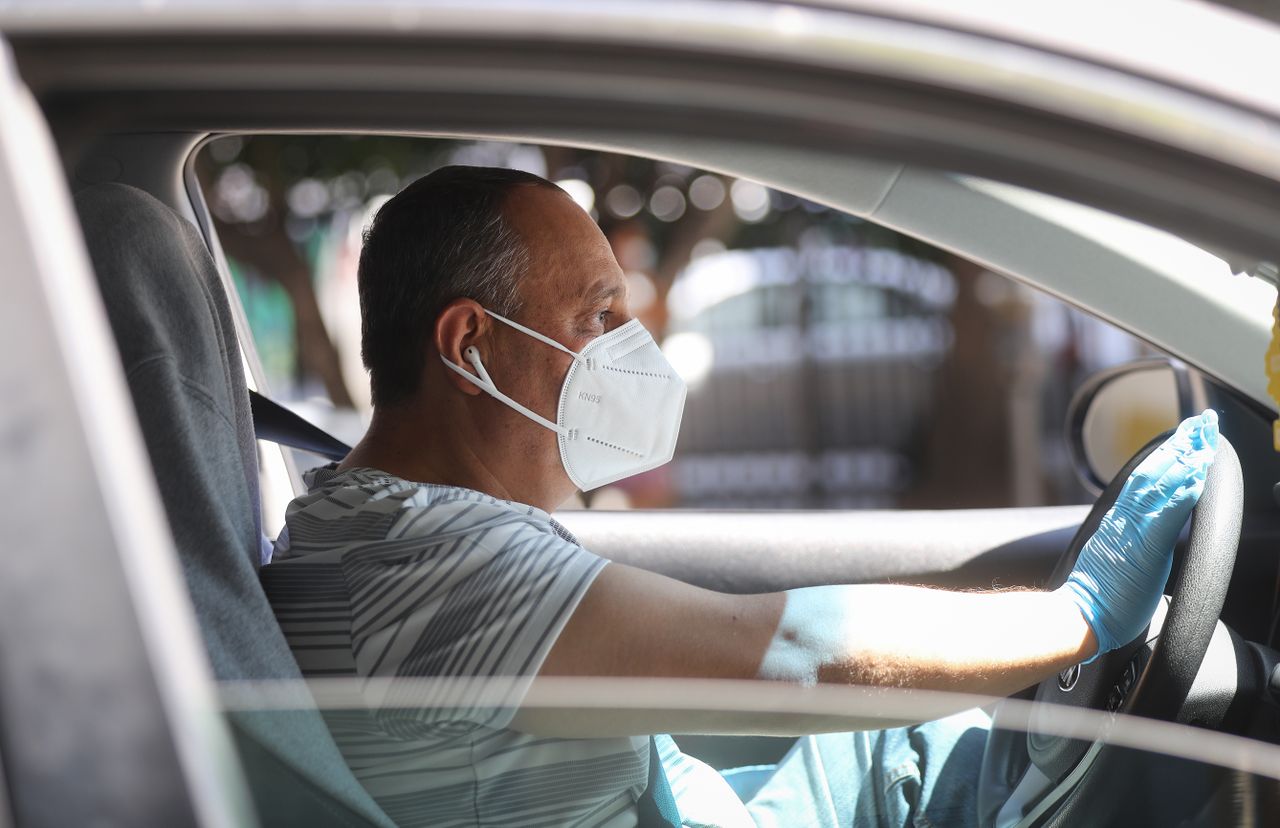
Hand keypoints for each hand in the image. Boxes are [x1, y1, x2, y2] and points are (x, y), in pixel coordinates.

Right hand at [1059, 409, 1218, 660]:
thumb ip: (1129, 544)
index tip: (1187, 437)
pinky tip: (1196, 479)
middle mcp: (1124, 520)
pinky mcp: (1143, 549)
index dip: (1168, 456)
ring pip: (1160, 485)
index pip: (1147, 480)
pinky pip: (1165, 516)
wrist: (1076, 616)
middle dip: (1180, 446)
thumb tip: (1144, 540)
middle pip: (1155, 473)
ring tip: (1204, 439)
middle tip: (1202, 423)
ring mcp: (1132, 531)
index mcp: (1119, 523)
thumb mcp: (1115, 562)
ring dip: (1184, 460)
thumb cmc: (1097, 599)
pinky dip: (1181, 495)